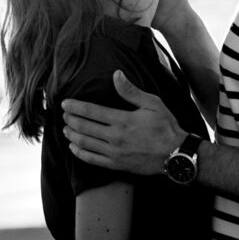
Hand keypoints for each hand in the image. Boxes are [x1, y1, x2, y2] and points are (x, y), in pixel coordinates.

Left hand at [62, 70, 185, 174]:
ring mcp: (114, 153)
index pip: (90, 111)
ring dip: (71, 135)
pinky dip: (79, 153)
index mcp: (122, 120)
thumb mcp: (152, 104)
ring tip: (65, 128)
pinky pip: (92, 159)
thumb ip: (131, 91)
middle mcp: (115, 137)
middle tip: (63, 115)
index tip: (65, 103)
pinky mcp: (116, 165)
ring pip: (84, 143)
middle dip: (70, 120)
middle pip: (84, 127)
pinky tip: (73, 147)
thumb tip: (116, 74)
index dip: (75, 107)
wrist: (175, 154)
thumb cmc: (165, 127)